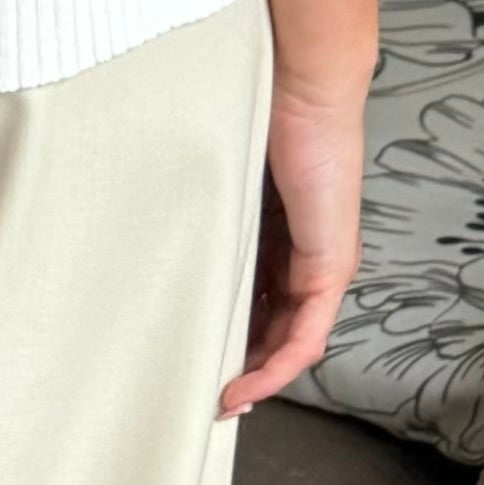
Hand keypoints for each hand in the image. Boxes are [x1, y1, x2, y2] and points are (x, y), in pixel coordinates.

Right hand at [221, 74, 364, 415]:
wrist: (304, 86)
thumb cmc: (261, 112)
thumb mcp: (222, 175)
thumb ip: (207, 209)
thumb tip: (153, 226)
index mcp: (281, 233)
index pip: (259, 299)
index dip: (231, 334)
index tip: (197, 357)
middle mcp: (308, 253)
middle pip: (275, 327)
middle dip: (241, 364)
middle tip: (202, 390)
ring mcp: (324, 261)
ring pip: (291, 337)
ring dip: (258, 374)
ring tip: (219, 398)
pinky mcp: (331, 264)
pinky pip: (307, 333)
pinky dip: (279, 365)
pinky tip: (248, 383)